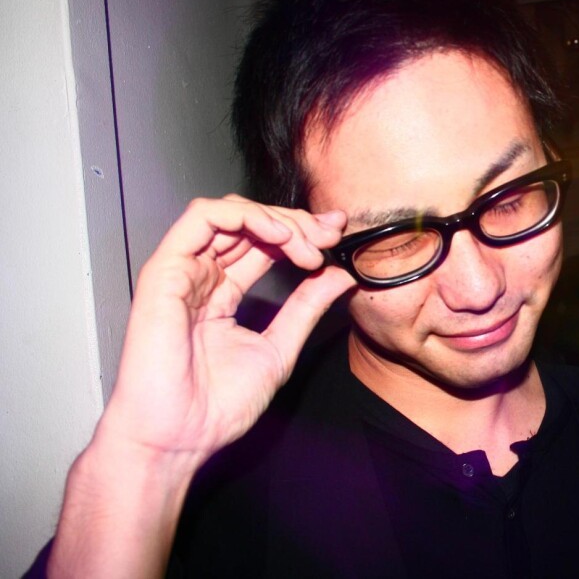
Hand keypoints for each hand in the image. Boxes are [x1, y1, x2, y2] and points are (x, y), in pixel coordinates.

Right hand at [103, 194, 355, 461]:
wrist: (179, 437)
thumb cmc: (215, 406)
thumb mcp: (279, 347)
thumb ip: (306, 307)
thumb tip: (340, 274)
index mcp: (222, 292)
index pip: (263, 244)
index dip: (301, 232)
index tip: (336, 236)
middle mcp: (201, 277)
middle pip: (249, 223)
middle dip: (295, 222)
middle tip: (329, 234)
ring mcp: (182, 271)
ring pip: (229, 213)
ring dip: (275, 219)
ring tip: (306, 245)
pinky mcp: (165, 271)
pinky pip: (201, 219)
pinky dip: (244, 216)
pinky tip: (277, 236)